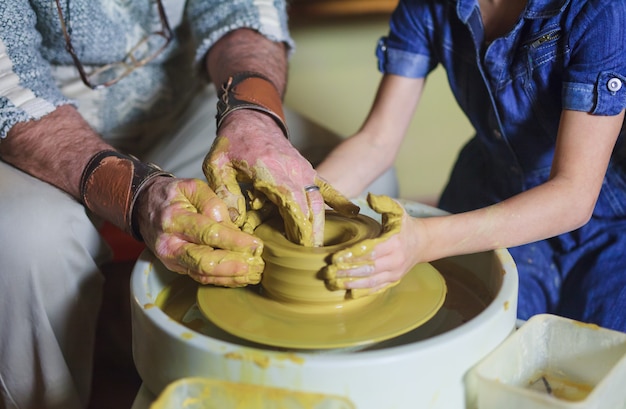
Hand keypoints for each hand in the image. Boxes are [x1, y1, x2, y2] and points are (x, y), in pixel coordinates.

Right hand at [135, 177, 263, 286]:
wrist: (145, 207)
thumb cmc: (172, 195)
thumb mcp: (192, 187)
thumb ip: (212, 203)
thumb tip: (231, 225)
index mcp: (174, 219)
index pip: (208, 233)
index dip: (234, 241)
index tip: (255, 245)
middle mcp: (170, 243)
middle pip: (204, 261)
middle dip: (233, 265)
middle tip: (256, 264)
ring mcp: (171, 259)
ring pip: (203, 274)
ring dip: (230, 277)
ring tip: (253, 275)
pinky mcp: (176, 267)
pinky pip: (200, 277)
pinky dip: (221, 279)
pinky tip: (239, 278)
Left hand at [203, 111, 357, 245]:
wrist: (251, 118)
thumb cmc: (232, 142)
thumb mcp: (217, 164)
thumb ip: (224, 192)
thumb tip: (233, 220)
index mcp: (269, 170)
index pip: (291, 201)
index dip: (299, 225)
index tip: (302, 247)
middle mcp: (292, 170)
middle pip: (309, 205)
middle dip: (312, 233)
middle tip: (313, 257)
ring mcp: (303, 169)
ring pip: (319, 199)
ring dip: (322, 223)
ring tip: (322, 247)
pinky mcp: (307, 169)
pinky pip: (327, 186)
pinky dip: (340, 200)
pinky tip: (354, 213)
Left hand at [323, 193, 419, 297]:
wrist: (422, 243)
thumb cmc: (404, 225)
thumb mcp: (396, 210)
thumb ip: (383, 203)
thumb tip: (369, 197)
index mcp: (394, 242)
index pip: (371, 250)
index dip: (352, 255)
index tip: (335, 258)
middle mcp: (396, 260)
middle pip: (368, 268)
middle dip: (347, 271)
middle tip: (328, 272)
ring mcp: (395, 272)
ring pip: (371, 281)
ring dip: (352, 283)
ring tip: (334, 283)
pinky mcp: (394, 280)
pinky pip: (377, 288)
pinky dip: (363, 292)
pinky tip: (348, 293)